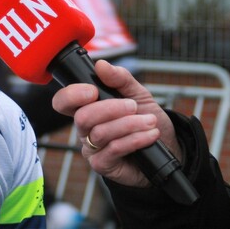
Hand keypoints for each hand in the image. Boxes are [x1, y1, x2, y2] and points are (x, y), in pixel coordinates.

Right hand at [51, 60, 181, 186]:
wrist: (166, 146)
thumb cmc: (146, 118)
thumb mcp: (137, 93)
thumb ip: (120, 78)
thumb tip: (101, 65)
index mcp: (87, 107)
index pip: (63, 101)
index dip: (71, 96)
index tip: (93, 91)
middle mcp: (85, 129)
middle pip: (82, 117)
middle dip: (111, 108)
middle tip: (134, 106)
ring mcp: (91, 148)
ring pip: (100, 133)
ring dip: (129, 124)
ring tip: (150, 121)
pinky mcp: (102, 164)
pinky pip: (114, 149)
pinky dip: (135, 139)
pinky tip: (150, 135)